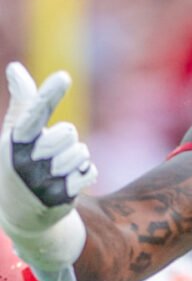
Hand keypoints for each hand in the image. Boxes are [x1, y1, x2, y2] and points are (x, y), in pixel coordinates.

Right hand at [0, 62, 96, 234]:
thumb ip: (24, 102)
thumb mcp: (17, 134)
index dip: (49, 94)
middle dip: (65, 140)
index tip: (64, 76)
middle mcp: (24, 161)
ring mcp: (41, 181)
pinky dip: (84, 174)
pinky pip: (90, 171)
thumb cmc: (21, 163)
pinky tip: (67, 184)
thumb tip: (15, 67)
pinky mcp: (59, 197)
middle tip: (49, 154)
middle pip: (68, 133)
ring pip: (81, 152)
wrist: (21, 213)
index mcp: (13, 142)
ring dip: (76, 158)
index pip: (34, 113)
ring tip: (57, 170)